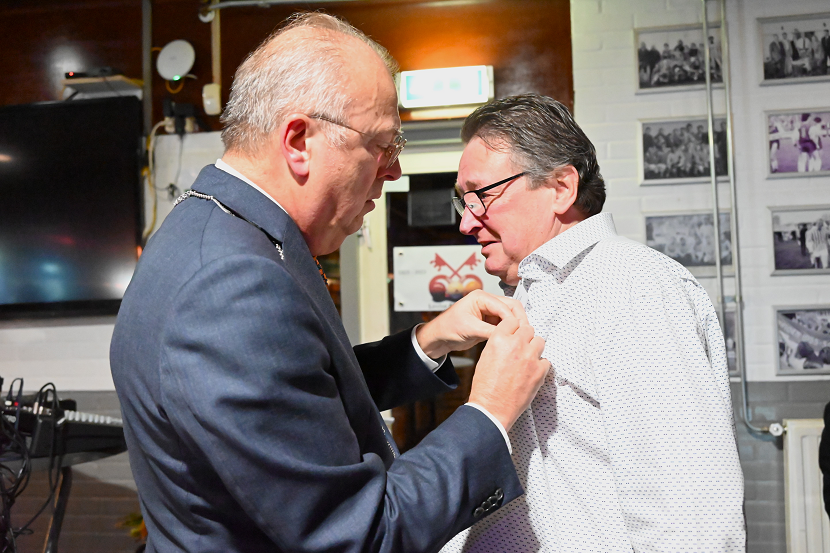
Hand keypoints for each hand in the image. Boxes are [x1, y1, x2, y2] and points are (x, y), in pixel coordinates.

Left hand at [415, 290, 525, 358]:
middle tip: (525, 334)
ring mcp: (489, 312)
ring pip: (510, 316)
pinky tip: (513, 339)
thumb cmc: (447, 328)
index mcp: (480, 297)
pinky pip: (504, 324)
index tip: (519, 331)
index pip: (504, 305)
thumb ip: (490, 331)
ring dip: (515, 326)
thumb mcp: (469, 329)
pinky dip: (510, 331)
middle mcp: (487, 301)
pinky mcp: (489, 322)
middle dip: (518, 320)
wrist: (439, 338)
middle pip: (511, 307)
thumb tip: (508, 335)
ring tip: (521, 338)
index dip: (513, 319)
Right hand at [468, 316, 548, 431]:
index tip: (514, 335)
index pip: (512, 321)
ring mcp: (530, 357)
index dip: (513, 328)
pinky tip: (532, 372)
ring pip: (539, 341)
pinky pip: (546, 360)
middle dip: (525, 337)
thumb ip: (499, 344)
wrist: (492, 409)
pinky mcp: (540, 371)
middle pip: (528, 329)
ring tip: (528, 359)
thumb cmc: (485, 386)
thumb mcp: (485, 357)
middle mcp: (515, 345)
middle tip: (521, 348)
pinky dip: (540, 365)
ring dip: (534, 348)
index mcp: (498, 339)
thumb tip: (510, 339)